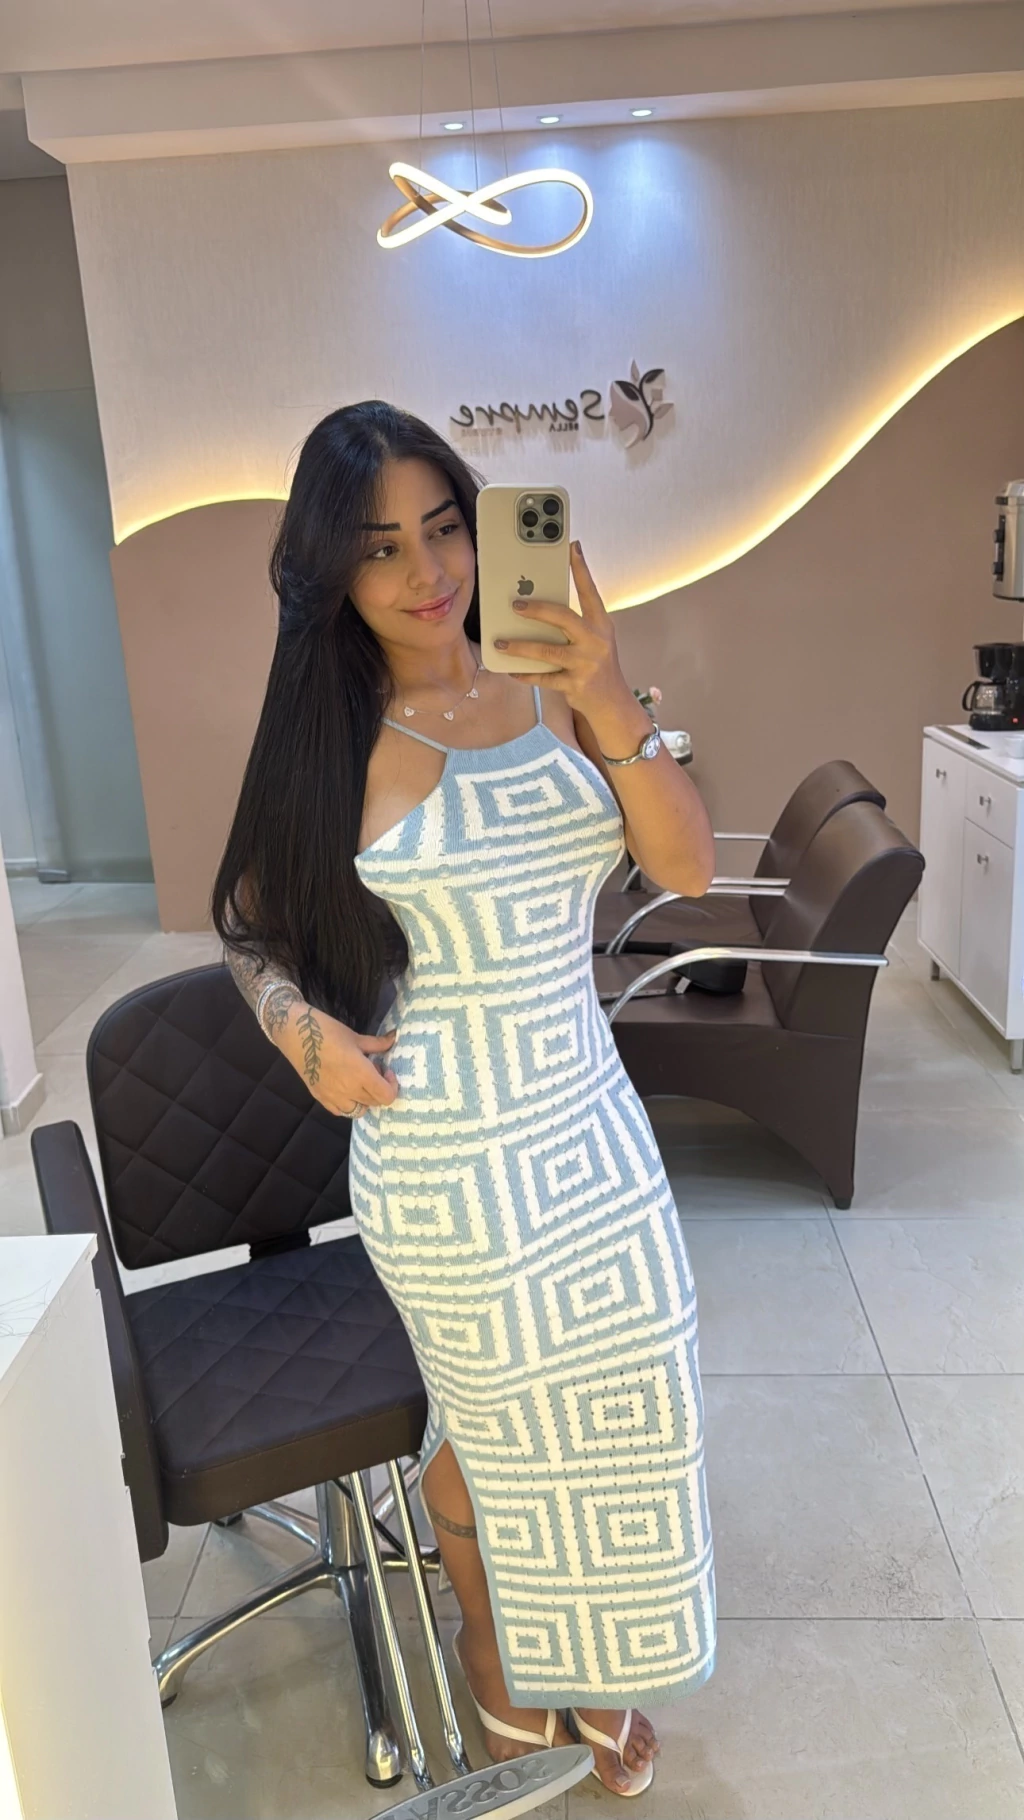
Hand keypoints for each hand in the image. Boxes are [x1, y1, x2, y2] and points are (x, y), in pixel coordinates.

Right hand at [280, 1010, 398, 1119]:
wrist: (295, 1035)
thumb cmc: (327, 1031)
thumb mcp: (355, 1036)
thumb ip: (377, 1043)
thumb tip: (394, 1038)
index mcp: (361, 1074)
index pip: (387, 1096)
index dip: (392, 1085)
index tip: (386, 1071)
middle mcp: (349, 1091)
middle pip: (375, 1102)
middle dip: (379, 1088)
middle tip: (371, 1071)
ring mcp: (333, 1097)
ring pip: (359, 1111)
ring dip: (364, 1099)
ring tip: (358, 1082)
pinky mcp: (320, 1098)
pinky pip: (340, 1111)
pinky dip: (347, 1104)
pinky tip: (344, 1088)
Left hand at [494, 541, 629, 717]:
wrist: (612, 702)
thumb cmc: (597, 663)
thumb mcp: (594, 638)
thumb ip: (574, 622)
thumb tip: (539, 604)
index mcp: (601, 625)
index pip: (590, 592)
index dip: (581, 569)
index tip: (571, 546)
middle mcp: (595, 642)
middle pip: (564, 618)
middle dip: (537, 609)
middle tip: (515, 604)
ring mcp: (585, 664)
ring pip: (547, 652)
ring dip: (520, 647)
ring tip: (500, 643)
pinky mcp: (574, 685)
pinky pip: (543, 679)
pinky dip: (525, 674)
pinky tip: (511, 670)